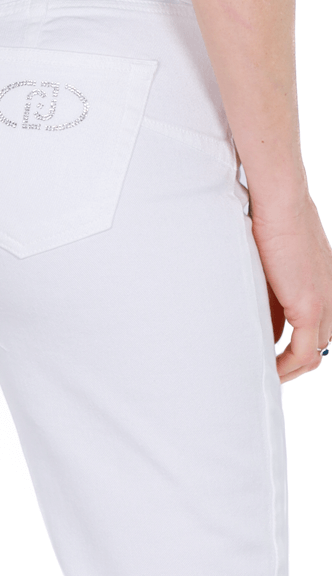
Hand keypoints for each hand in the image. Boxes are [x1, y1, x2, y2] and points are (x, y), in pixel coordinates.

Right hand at [251, 194, 331, 381]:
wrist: (280, 200)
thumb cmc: (269, 215)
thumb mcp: (271, 254)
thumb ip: (269, 284)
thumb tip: (253, 306)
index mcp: (324, 281)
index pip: (312, 325)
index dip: (291, 345)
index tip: (266, 353)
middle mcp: (331, 294)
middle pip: (317, 342)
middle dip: (291, 362)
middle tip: (263, 369)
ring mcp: (325, 301)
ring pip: (314, 353)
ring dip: (289, 370)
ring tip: (263, 375)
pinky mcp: (311, 307)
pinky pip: (303, 352)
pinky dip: (286, 368)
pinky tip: (267, 371)